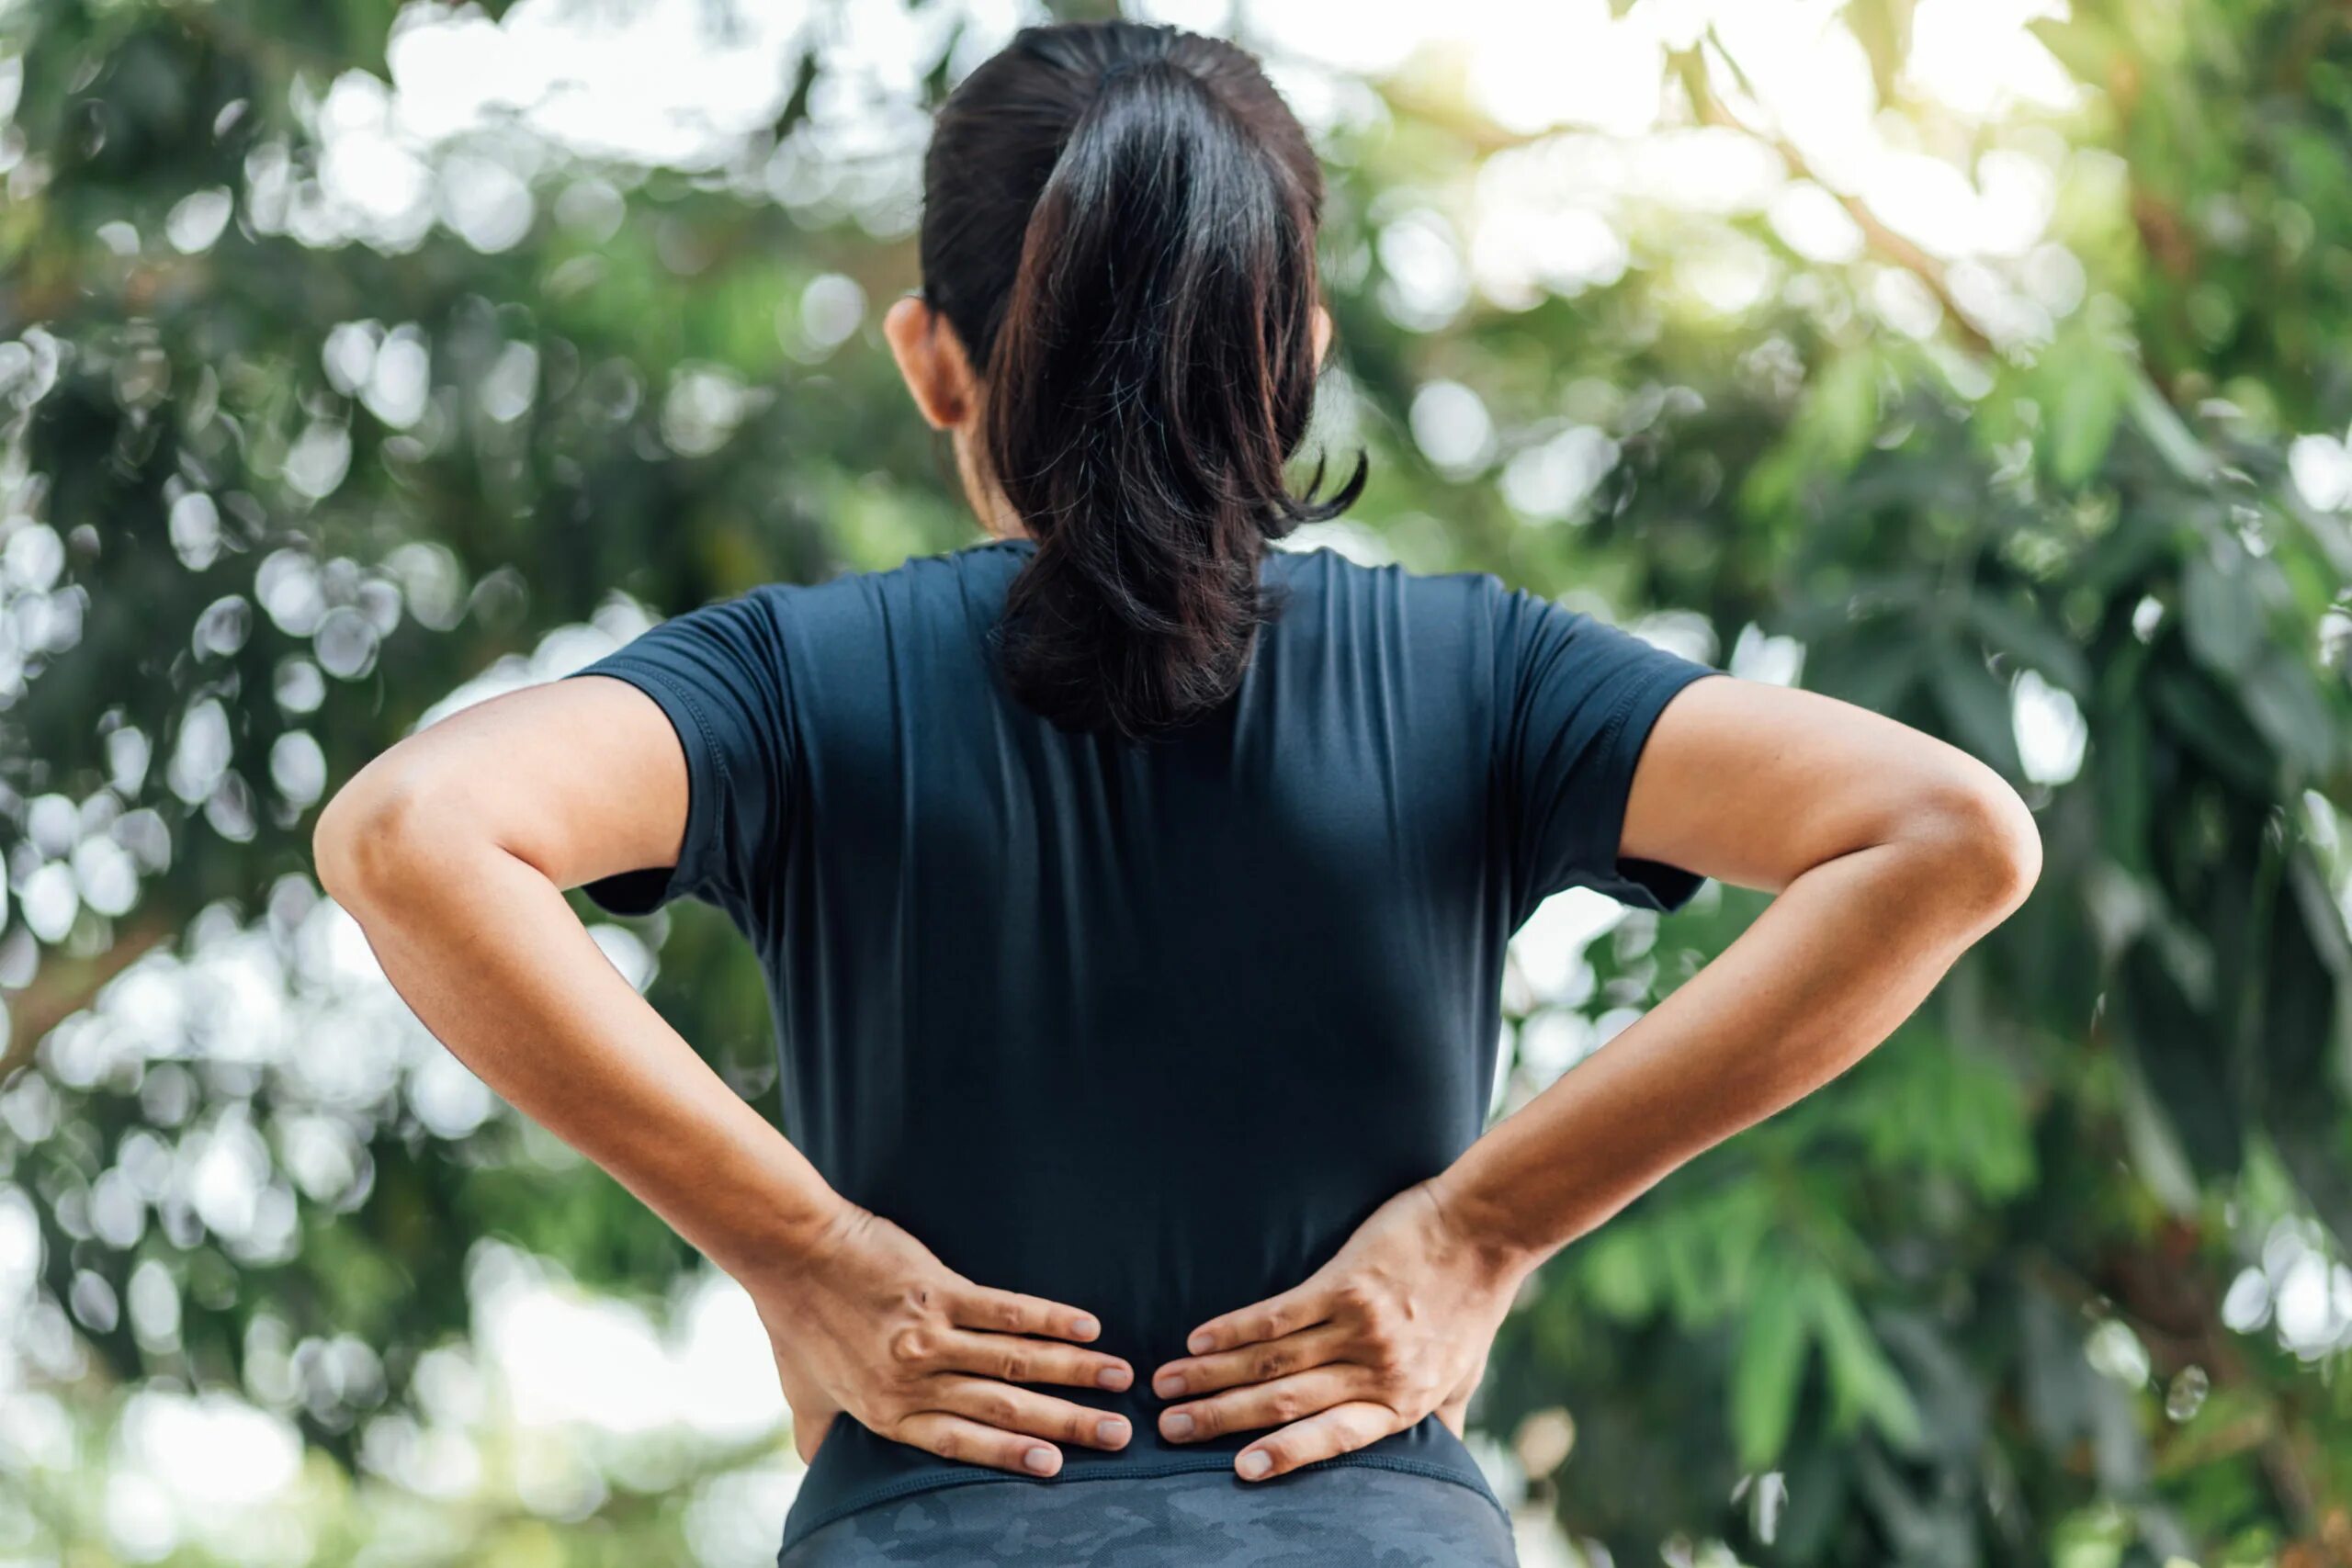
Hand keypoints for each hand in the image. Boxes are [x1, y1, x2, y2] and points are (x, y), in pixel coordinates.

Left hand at [743, 1199, 1135, 1476]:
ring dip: (1075, 1371)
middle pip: (1004, 1408)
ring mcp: (929, 1334)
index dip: (1011, 1455)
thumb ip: (822, 1439)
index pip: (960, 1442)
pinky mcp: (939, 1289)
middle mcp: (913, 1379)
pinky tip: (1088, 1326)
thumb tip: (819, 1474)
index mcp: (887, 1411)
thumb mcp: (804, 1394)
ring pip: (1016, 1361)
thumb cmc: (795, 1322)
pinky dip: (1050, 1318)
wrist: (790, 1251)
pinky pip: (1006, 1309)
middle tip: (1119, 1433)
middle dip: (1068, 1423)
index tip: (1058, 1466)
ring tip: (1120, 1378)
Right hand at [1149, 1177, 1529, 1479]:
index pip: (1332, 1438)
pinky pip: (1279, 1314)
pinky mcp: (1346, 1282)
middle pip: (1286, 1403)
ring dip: (1211, 1376)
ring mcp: (1360, 1327)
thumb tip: (1442, 1463)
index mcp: (1401, 1401)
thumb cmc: (1472, 1303)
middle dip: (1220, 1419)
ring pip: (1272, 1362)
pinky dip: (1233, 1329)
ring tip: (1166, 1386)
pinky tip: (1198, 1338)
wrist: (1486, 1228)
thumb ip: (1440, 1420)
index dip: (1283, 1455)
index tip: (1237, 1470)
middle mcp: (1377, 1371)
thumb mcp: (1464, 1376)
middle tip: (1169, 1429)